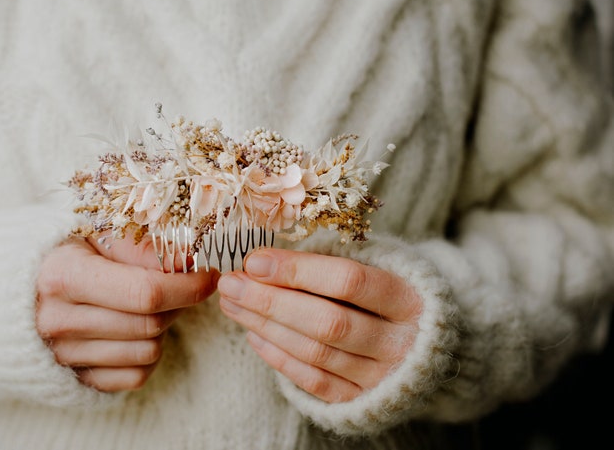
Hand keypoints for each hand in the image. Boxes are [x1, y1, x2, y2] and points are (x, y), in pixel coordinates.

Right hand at [36, 236, 218, 391]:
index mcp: (63, 275)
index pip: (145, 292)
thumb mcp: (95, 234)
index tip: (208, 274)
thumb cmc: (68, 255)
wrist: (18, 292)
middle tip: (180, 285)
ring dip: (163, 328)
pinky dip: (147, 355)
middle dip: (179, 303)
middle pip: (151, 322)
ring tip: (150, 305)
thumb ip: (139, 244)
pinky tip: (135, 330)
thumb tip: (188, 259)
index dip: (187, 286)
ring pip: (149, 351)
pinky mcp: (76, 379)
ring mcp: (64, 355)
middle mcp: (57, 319)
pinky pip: (137, 376)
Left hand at [218, 248, 421, 402]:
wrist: (428, 343)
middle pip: (327, 322)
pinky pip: (314, 382)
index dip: (298, 271)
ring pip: (315, 352)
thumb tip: (264, 259)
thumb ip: (330, 260)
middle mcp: (401, 342)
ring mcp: (383, 377)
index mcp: (410, 298)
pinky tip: (253, 335)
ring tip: (233, 303)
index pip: (348, 281)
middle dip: (271, 301)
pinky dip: (279, 358)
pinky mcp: (363, 401)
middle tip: (231, 284)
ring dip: (265, 326)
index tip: (255, 260)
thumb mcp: (378, 265)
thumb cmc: (389, 292)